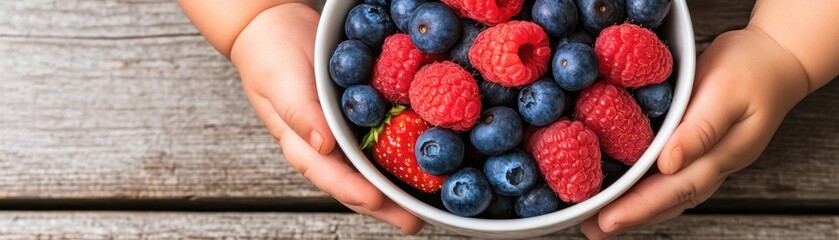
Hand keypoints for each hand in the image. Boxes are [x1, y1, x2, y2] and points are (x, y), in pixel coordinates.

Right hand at [229, 3, 423, 233]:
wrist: (275, 27)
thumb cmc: (269, 57)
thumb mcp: (280, 83)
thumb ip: (300, 114)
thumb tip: (323, 145)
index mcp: (302, 145)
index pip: (330, 176)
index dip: (354, 191)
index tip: (377, 200)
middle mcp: (325, 147)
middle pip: (357, 184)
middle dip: (385, 206)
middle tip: (414, 221)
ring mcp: (342, 136)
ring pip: (371, 169)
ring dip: (397, 188)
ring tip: (424, 206)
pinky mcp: (358, 119)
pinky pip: (380, 141)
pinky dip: (401, 153)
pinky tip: (422, 160)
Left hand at [581, 28, 809, 238]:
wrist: (775, 60)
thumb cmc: (751, 71)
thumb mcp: (725, 92)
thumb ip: (699, 130)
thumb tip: (669, 164)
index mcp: (719, 156)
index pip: (673, 190)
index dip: (638, 207)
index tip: (607, 219)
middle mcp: (711, 167)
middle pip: (666, 201)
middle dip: (629, 216)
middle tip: (590, 228)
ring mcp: (706, 162)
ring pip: (667, 195)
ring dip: (635, 209)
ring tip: (599, 219)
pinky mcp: (697, 151)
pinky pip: (668, 179)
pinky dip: (644, 189)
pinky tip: (624, 190)